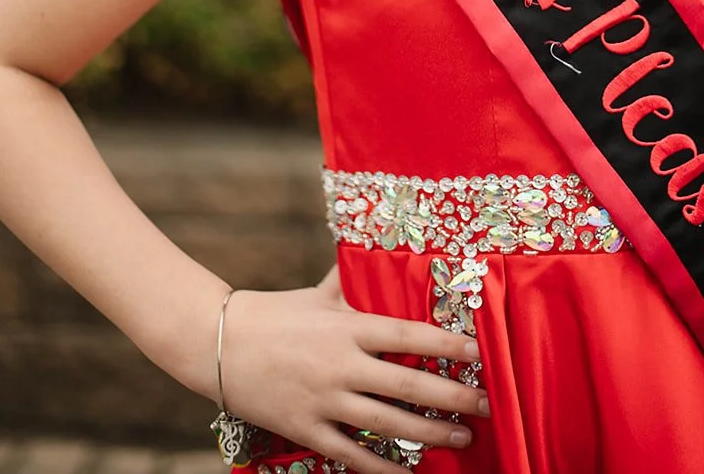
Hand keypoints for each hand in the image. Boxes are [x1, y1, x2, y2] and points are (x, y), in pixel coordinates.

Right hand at [215, 277, 489, 473]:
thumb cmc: (275, 313)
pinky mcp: (306, 429)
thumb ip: (354, 281)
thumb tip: (382, 250)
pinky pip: (352, 454)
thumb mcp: (319, 292)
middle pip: (408, 384)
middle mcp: (341, 364)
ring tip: (461, 438)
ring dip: (430, 434)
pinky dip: (383, 467)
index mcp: (347, 326)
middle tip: (485, 405)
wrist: (218, 343)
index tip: (476, 353)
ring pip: (388, 424)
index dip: (445, 345)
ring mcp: (324, 400)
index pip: (407, 334)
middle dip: (453, 397)